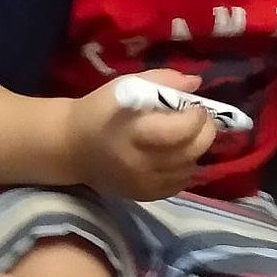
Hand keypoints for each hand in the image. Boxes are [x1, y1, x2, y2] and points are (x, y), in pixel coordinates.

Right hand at [67, 72, 217, 200]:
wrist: (72, 146)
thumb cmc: (101, 110)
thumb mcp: (128, 85)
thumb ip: (164, 80)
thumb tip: (196, 83)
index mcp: (134, 131)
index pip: (181, 130)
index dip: (197, 116)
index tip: (195, 106)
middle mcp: (140, 162)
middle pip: (191, 151)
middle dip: (204, 132)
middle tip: (198, 120)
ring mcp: (143, 183)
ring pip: (190, 168)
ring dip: (195, 150)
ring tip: (183, 137)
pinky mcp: (144, 196)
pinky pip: (179, 184)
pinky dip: (184, 168)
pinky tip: (174, 156)